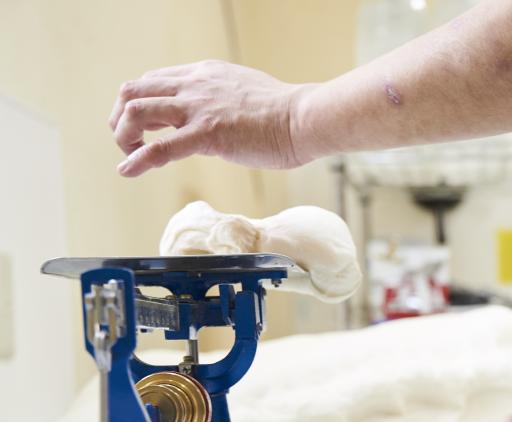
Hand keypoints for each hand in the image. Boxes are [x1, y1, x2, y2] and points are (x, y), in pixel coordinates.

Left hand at [109, 60, 312, 176]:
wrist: (304, 118)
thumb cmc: (286, 112)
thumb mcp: (245, 92)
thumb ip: (224, 99)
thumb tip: (220, 116)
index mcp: (204, 75)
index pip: (154, 81)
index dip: (141, 103)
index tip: (144, 126)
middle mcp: (194, 86)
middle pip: (133, 90)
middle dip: (121, 117)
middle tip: (128, 140)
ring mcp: (198, 109)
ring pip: (136, 111)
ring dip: (124, 135)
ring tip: (130, 154)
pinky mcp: (207, 135)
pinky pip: (159, 148)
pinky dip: (137, 161)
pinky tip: (127, 171)